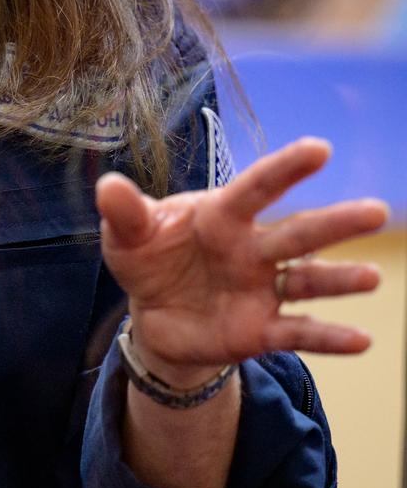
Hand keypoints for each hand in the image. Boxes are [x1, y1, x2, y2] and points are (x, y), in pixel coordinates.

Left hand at [97, 137, 387, 386]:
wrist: (152, 316)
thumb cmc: (148, 258)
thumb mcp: (127, 235)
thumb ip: (124, 213)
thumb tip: (109, 186)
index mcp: (220, 216)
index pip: (256, 188)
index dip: (285, 169)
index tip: (320, 148)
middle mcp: (250, 249)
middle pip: (296, 234)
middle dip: (334, 223)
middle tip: (378, 210)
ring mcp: (260, 289)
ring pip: (307, 281)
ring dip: (338, 280)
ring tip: (371, 277)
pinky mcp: (261, 330)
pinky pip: (299, 332)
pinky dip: (328, 336)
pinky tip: (361, 339)